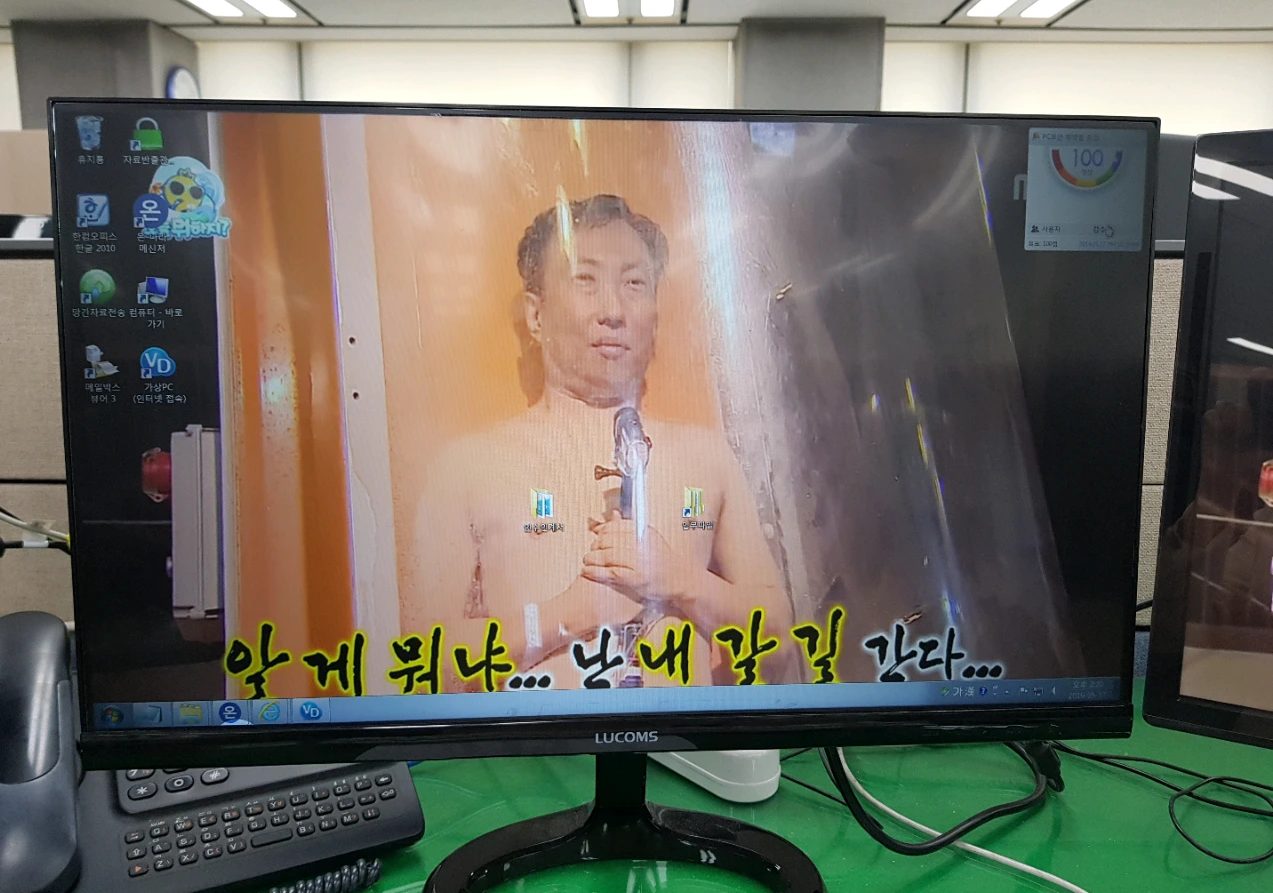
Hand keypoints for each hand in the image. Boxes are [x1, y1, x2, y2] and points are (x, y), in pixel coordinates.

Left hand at [582, 511, 698, 608]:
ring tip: (587, 561)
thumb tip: (611, 515)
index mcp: (644, 531)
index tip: (597, 536)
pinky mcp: (635, 578)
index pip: (616, 526)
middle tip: (591, 550)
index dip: (602, 531)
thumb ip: (629, 527)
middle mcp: (642, 544)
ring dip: (592, 558)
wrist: (682, 580)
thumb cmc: (665, 560)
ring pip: (607, 555)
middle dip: (595, 545)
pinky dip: (595, 572)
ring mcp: (639, 561)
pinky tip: (586, 571)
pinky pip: (609, 572)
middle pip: (608, 540)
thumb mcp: (649, 537)